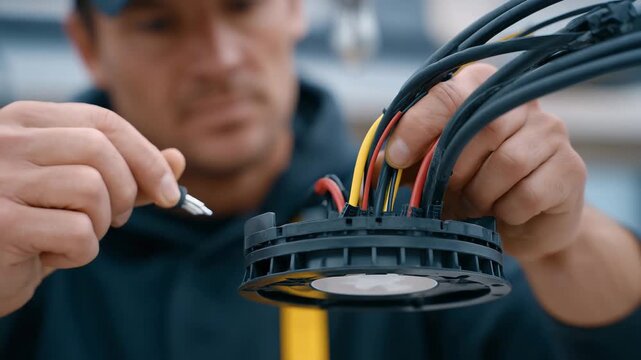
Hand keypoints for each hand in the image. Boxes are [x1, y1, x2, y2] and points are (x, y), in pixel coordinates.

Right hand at [0, 101, 184, 315]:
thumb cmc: (31, 227)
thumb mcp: (78, 193)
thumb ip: (127, 174)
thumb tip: (178, 159)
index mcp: (26, 121)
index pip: (104, 122)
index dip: (147, 157)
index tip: (169, 192)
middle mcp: (7, 141)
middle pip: (100, 149)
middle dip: (126, 191)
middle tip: (117, 220)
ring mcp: (0, 179)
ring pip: (91, 187)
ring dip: (101, 223)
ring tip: (74, 235)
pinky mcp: (2, 223)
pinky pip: (77, 231)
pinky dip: (80, 253)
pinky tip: (50, 255)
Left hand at [386, 63, 586, 262]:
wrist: (525, 225)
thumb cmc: (476, 188)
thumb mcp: (434, 173)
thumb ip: (407, 164)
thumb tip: (377, 165)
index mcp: (483, 90)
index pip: (448, 92)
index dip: (419, 125)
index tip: (397, 157)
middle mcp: (521, 103)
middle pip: (481, 126)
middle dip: (453, 168)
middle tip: (446, 191)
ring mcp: (552, 133)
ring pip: (507, 162)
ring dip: (480, 193)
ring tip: (474, 204)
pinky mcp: (571, 169)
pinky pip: (528, 193)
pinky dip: (505, 211)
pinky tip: (503, 213)